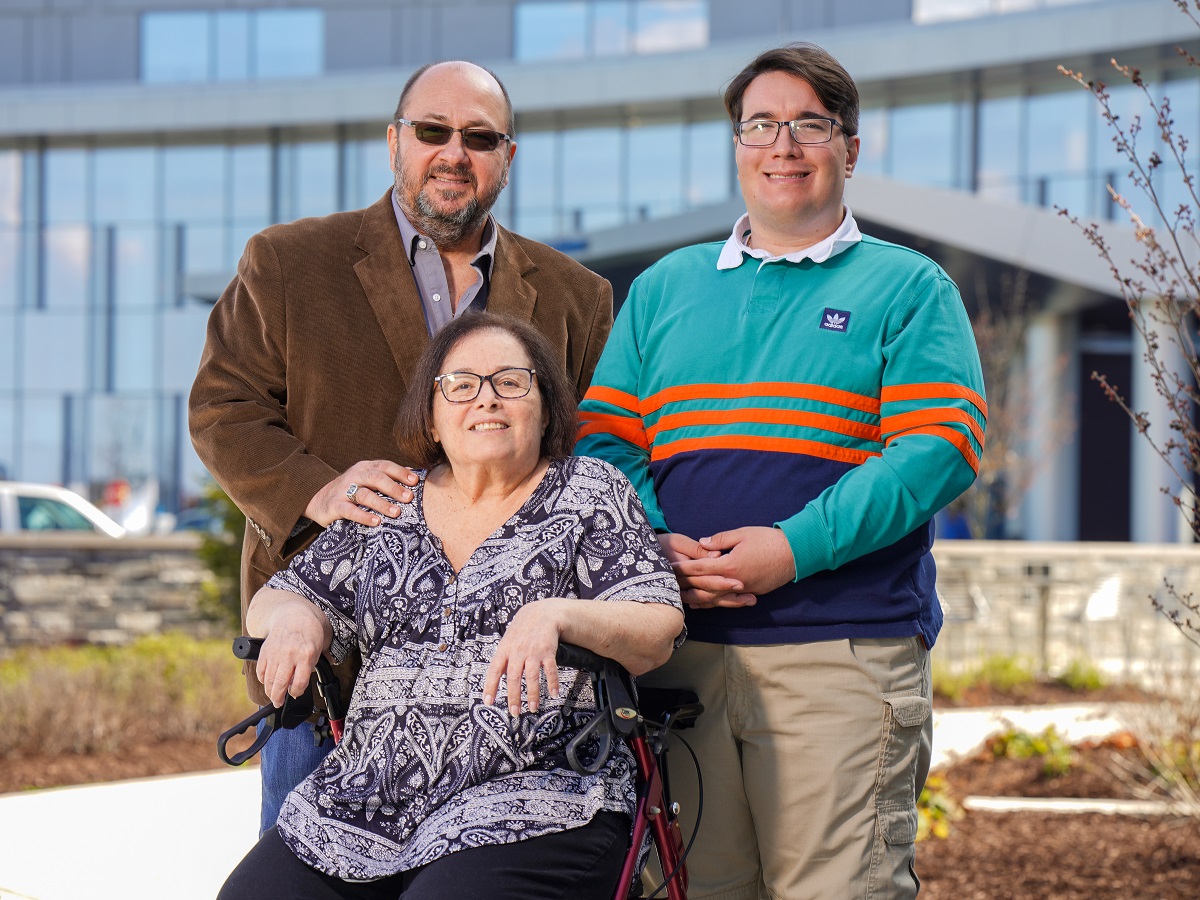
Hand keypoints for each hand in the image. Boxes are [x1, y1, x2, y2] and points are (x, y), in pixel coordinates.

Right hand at [254, 615, 325, 708]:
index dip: (297, 692)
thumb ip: (311, 667)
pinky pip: (260, 670)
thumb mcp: (318, 650)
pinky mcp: (265, 651)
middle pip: (280, 684)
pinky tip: (267, 681)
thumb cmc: (309, 634)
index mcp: (306, 655)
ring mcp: (275, 653)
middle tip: (279, 702)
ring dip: (269, 691)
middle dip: (278, 697)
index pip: (299, 683)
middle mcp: (290, 655)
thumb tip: (299, 686)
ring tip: (273, 696)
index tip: (295, 693)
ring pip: (268, 679)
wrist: (294, 616)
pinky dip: (262, 678)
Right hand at [305, 460, 418, 527]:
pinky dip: (364, 516)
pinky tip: (376, 522)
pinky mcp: (335, 505)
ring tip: (396, 512)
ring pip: (364, 494)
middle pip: (375, 478)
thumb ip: (387, 477)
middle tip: (408, 498)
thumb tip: (415, 474)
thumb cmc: (351, 490)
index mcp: (365, 467)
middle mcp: (354, 476)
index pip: (384, 466)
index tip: (415, 481)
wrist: (319, 499)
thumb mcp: (368, 480)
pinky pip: (350, 510)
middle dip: (394, 487)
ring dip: (381, 503)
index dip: (400, 472)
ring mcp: (343, 490)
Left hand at [482, 600, 564, 715]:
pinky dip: (552, 683)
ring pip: (531, 676)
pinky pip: (550, 670)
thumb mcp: (507, 642)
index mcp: (504, 650)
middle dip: (514, 697)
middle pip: (514, 677)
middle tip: (514, 712)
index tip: (488, 702)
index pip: (494, 670)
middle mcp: (517, 652)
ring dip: (533, 694)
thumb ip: (503, 659)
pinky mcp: (547, 651)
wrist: (541, 614)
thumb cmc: (522, 631)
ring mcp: (533, 652)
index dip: (490, 686)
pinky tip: (553, 693)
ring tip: (533, 708)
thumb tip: (495, 680)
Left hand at [671, 527, 795, 607]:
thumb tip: (702, 543)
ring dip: (695, 597)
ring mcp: (742, 590)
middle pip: (702, 586)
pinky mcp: (750, 593)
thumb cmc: (768, 540)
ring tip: (678, 596)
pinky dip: (712, 602)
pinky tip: (701, 603)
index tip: (668, 566)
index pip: (699, 568)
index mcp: (729, 565)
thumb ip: (719, 540)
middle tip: (667, 582)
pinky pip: (726, 601)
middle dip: (684, 583)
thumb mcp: (742, 534)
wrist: (795, 553)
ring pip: (713, 598)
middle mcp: (733, 582)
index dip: (682, 567)